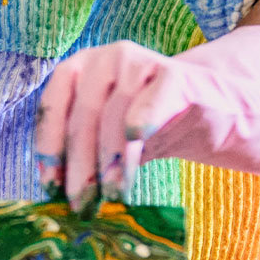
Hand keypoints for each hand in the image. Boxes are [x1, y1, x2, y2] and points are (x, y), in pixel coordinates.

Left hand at [33, 26, 259, 215]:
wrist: (212, 112)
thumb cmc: (150, 128)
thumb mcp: (109, 140)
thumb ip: (83, 156)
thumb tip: (54, 195)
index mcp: (80, 68)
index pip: (53, 103)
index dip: (48, 145)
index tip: (50, 184)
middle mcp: (106, 57)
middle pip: (82, 113)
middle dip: (79, 163)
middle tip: (80, 202)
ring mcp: (140, 62)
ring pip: (113, 113)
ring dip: (109, 159)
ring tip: (110, 194)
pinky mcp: (174, 75)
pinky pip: (149, 103)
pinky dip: (138, 126)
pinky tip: (132, 152)